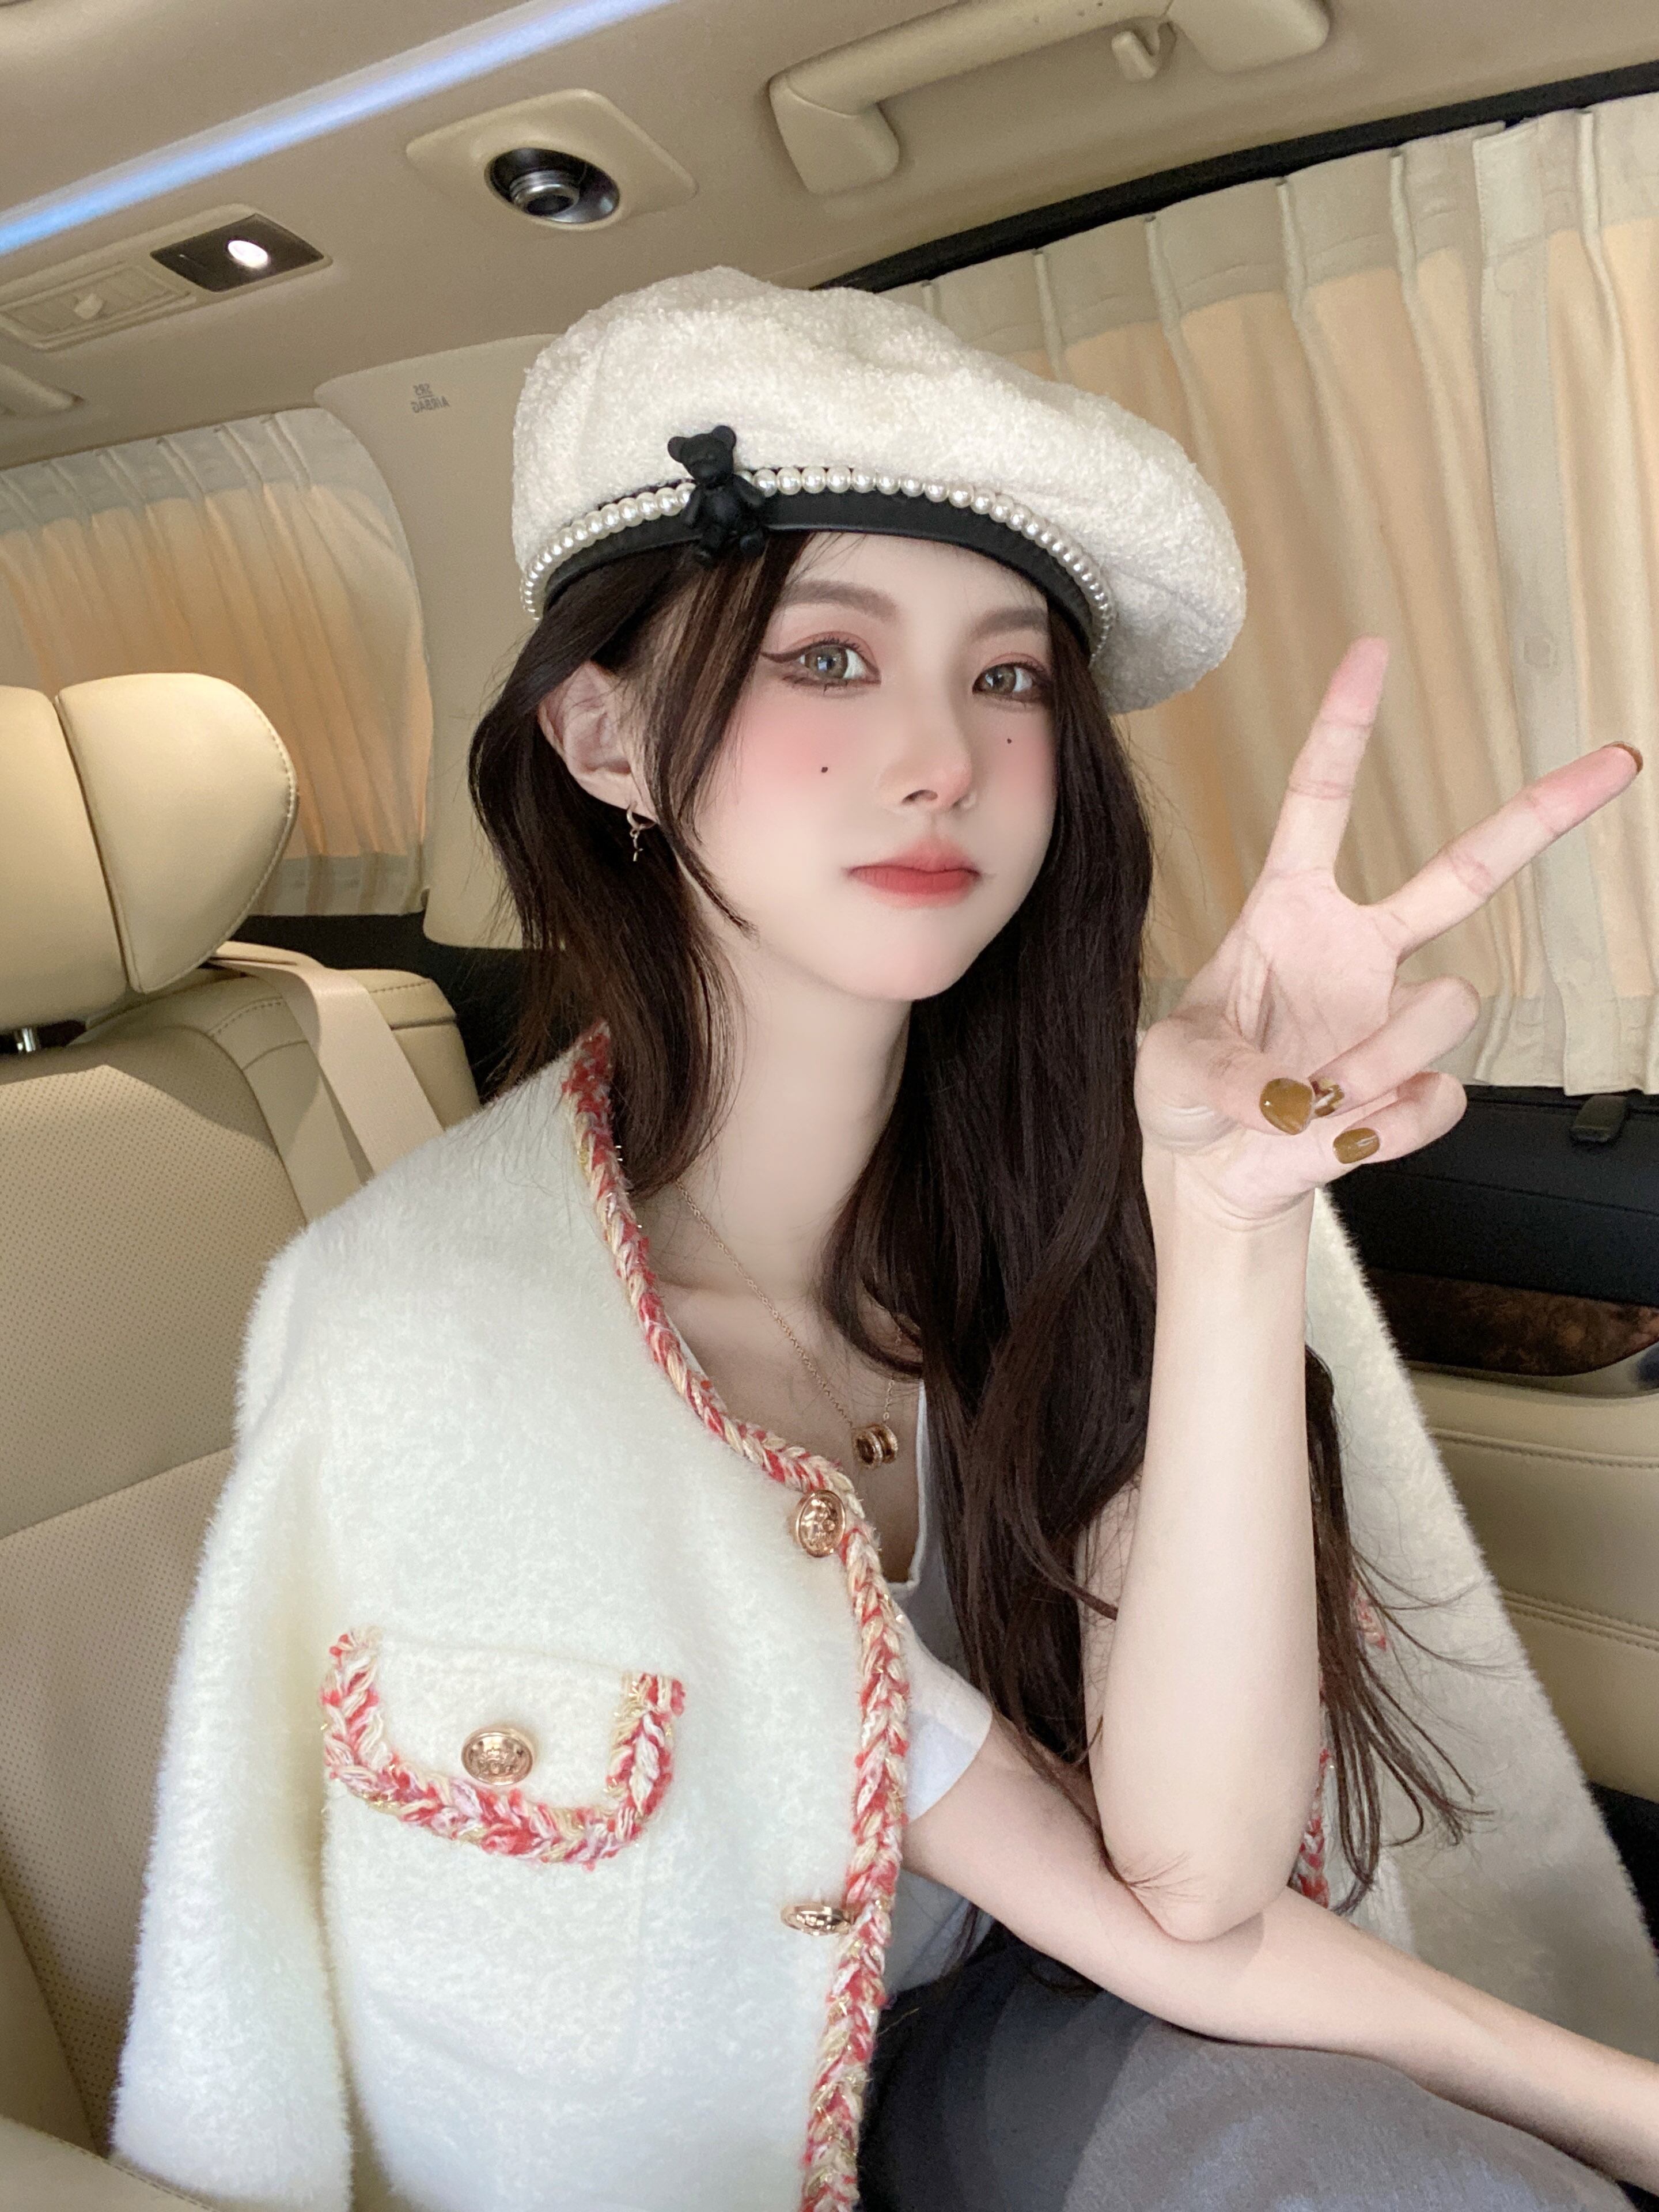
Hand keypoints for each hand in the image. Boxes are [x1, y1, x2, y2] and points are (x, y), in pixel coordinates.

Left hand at [1135, 636, 1641, 1225]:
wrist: (1213, 1175)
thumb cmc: (1186, 1098)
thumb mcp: (1167, 1067)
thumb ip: (1222, 1072)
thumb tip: (1294, 1096)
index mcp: (1289, 913)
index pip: (1319, 803)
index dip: (1345, 729)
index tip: (1371, 653)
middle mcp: (1359, 952)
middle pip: (1465, 873)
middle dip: (1541, 816)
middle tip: (1616, 762)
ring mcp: (1396, 1017)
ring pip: (1447, 1004)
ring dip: (1369, 1064)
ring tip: (1305, 1102)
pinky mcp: (1419, 1087)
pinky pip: (1435, 1098)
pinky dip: (1378, 1132)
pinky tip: (1337, 1138)